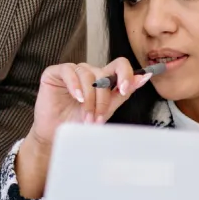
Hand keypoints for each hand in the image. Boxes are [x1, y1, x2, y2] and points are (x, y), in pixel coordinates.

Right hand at [16, 59, 152, 198]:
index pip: (119, 65)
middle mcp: (88, 72)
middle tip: (98, 118)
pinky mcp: (55, 72)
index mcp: (102, 78)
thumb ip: (122, 94)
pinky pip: (69, 71)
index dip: (126, 73)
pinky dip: (75, 86)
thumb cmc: (78, 121)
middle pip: (104, 75)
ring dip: (89, 100)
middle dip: (103, 100)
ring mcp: (72, 71)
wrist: (56, 134)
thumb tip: (143, 78)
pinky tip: (77, 98)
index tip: (126, 89)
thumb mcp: (105, 110)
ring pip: (88, 76)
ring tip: (86, 117)